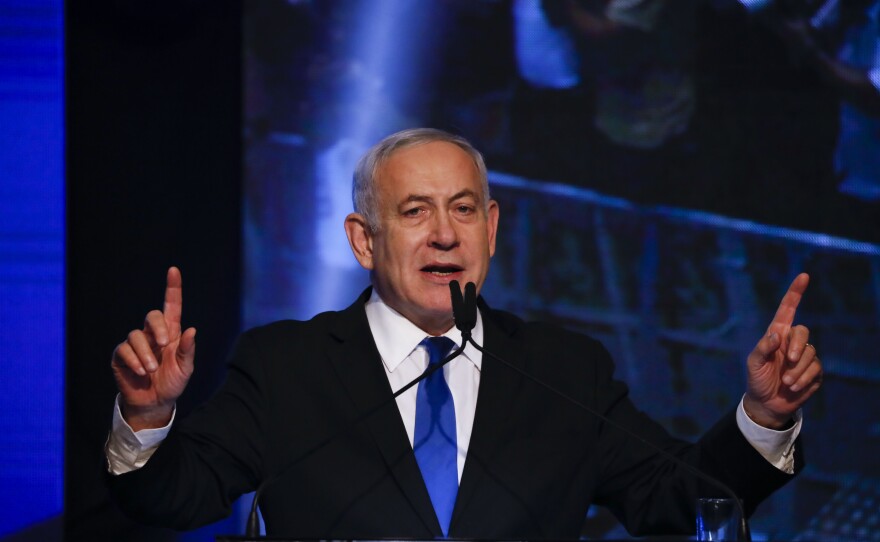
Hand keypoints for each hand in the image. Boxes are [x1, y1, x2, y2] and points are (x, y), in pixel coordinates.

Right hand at [111, 267, 195, 430]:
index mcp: (171, 334)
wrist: (155, 403)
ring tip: (152, 369)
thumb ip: (188, 350)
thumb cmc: (172, 382)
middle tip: (163, 344)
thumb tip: (192, 329)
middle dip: (157, 327)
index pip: (171, 306)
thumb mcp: (185, 368)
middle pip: (151, 316)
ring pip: (135, 335)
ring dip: (145, 352)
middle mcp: (152, 335)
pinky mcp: (121, 356)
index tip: (174, 271)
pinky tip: (142, 372)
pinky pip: (124, 350)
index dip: (173, 288)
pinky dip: (134, 361)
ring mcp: (136, 344)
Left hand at [744, 273, 822, 428]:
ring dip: (797, 370)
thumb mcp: (753, 363)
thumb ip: (763, 348)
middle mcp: (791, 342)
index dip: (795, 293)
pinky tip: (794, 387)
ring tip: (786, 382)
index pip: (787, 310)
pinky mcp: (814, 372)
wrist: (767, 404)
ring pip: (810, 353)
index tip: (803, 276)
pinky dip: (804, 379)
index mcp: (776, 335)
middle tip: (788, 361)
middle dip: (797, 346)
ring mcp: (804, 357)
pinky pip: (816, 369)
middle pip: (803, 331)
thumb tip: (777, 334)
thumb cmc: (757, 380)